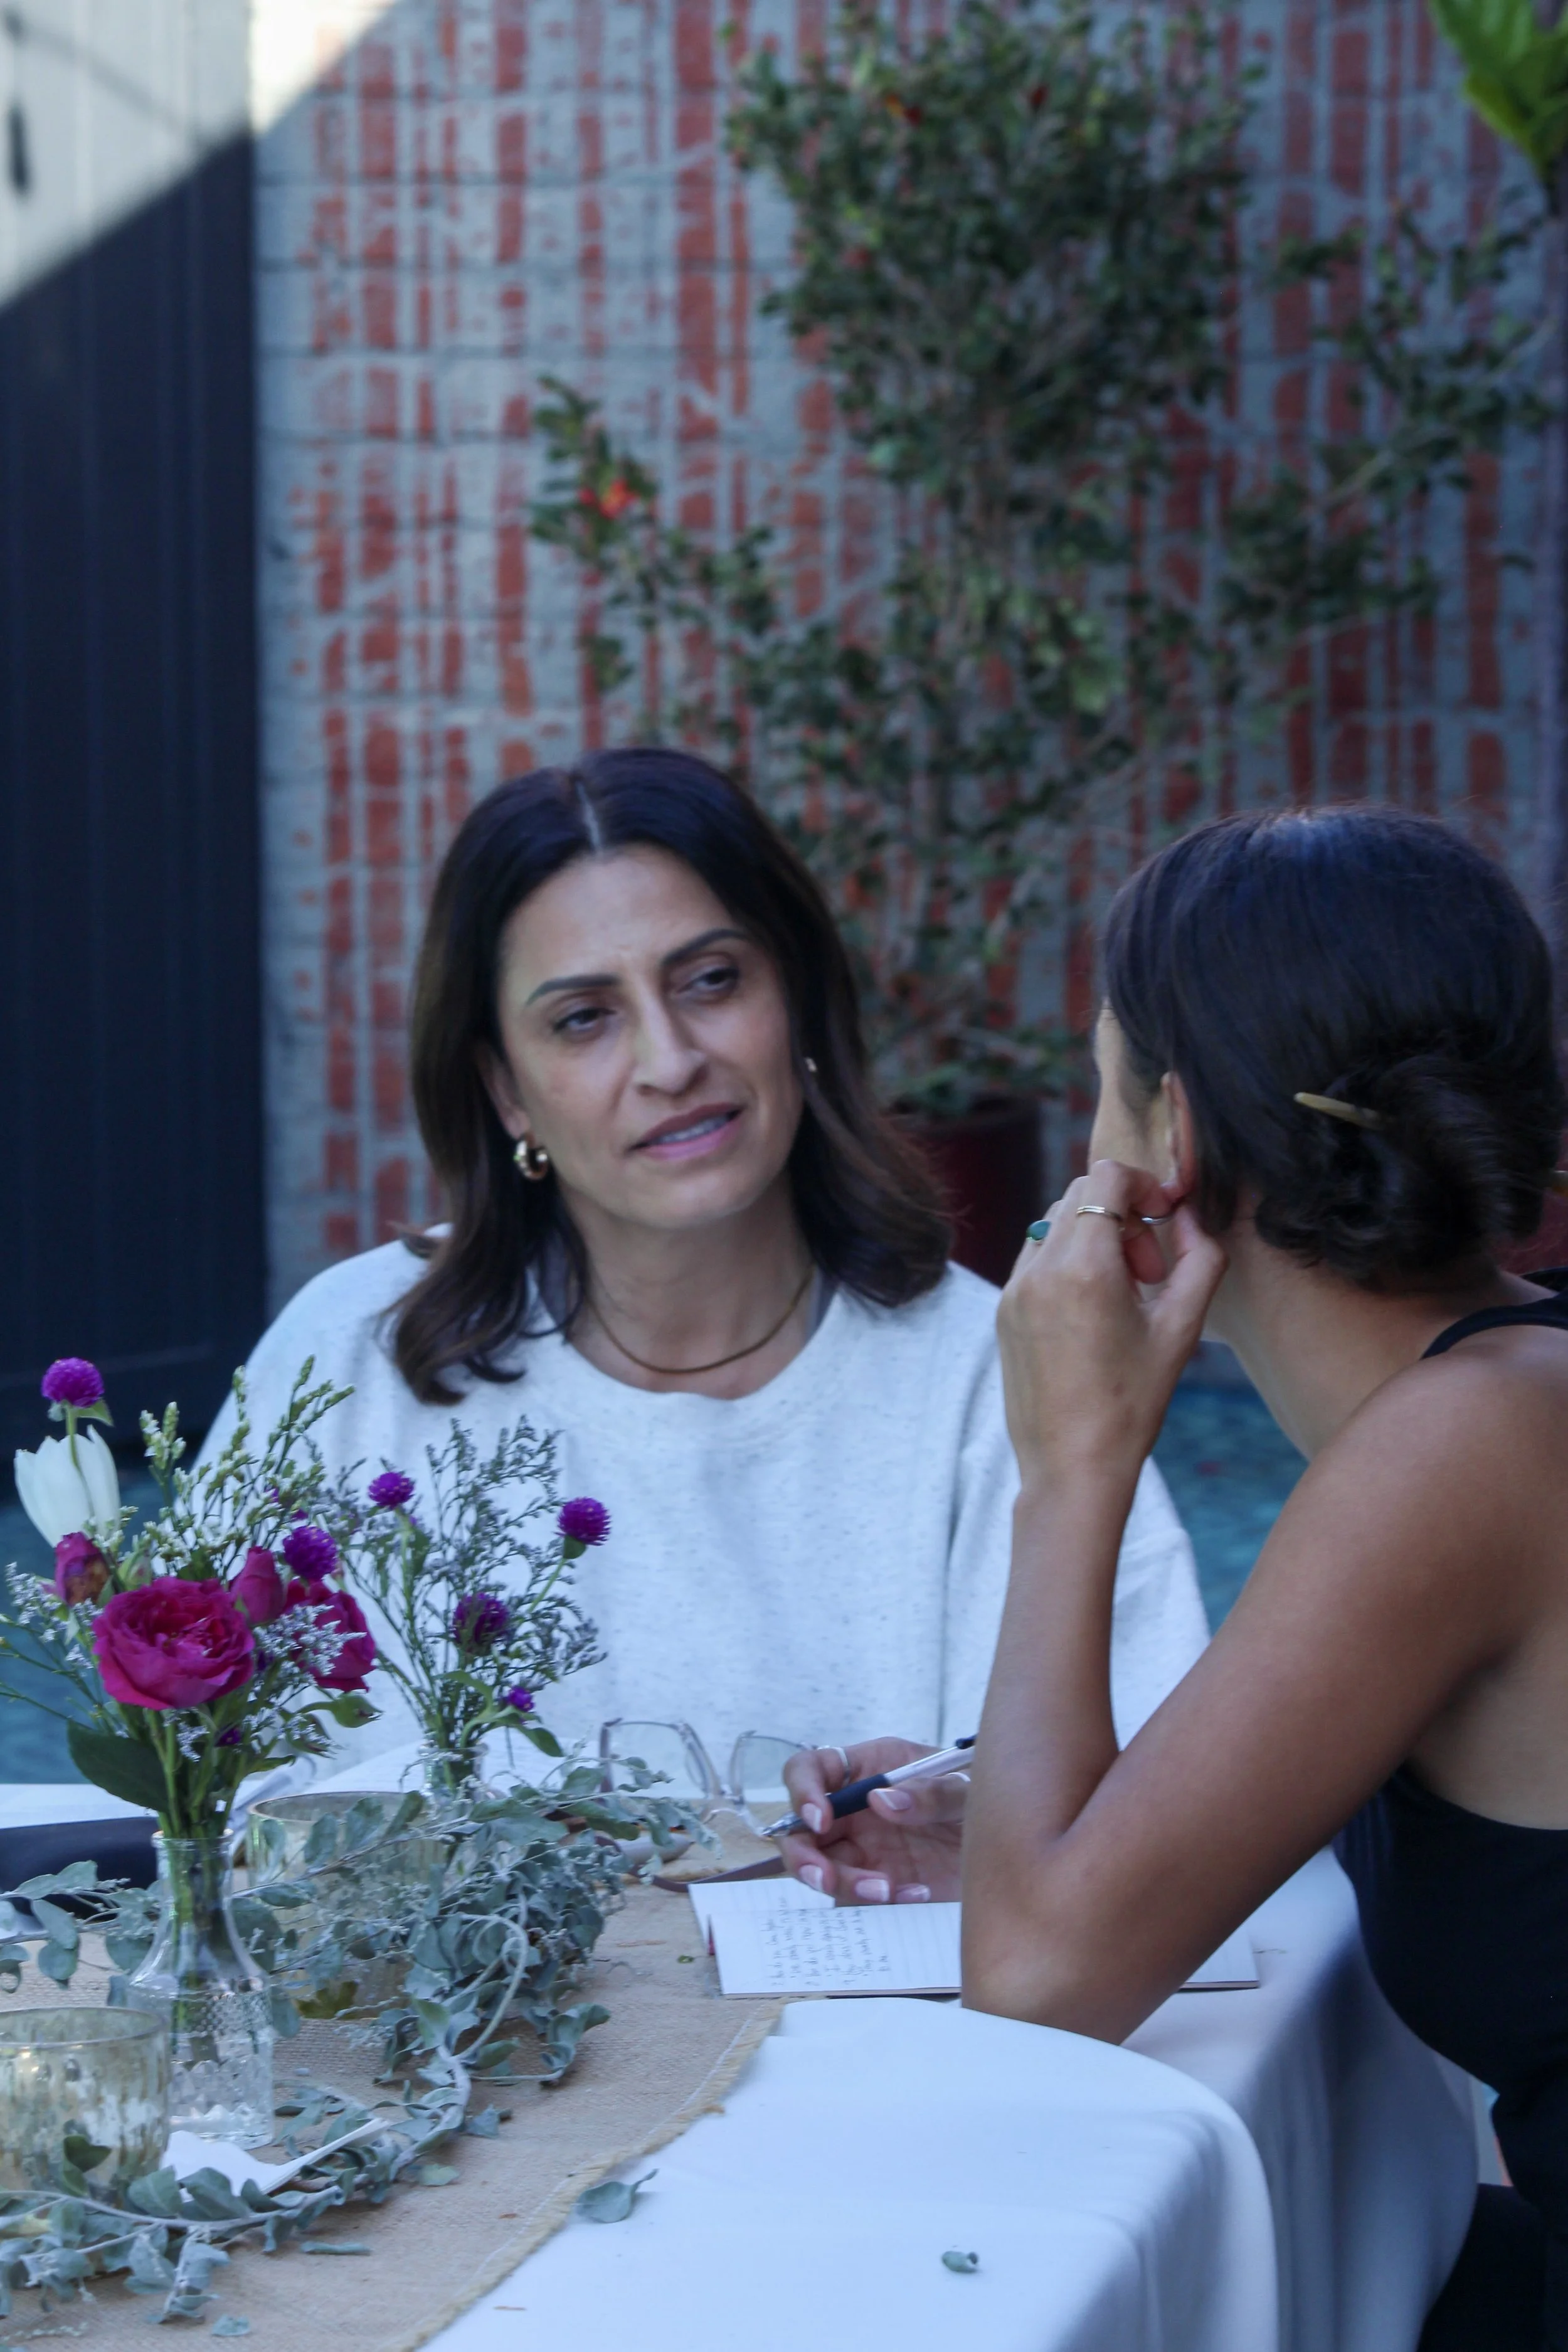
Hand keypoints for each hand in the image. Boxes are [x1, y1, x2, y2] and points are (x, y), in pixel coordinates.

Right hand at [777, 1739, 964, 1904]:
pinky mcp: (878, 1883)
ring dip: (843, 1884)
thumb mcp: (965, 1785)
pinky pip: (859, 1899)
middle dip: (804, 1857)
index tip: (821, 1819)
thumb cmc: (982, 1796)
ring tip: (885, 1890)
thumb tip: (882, 1801)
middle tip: (825, 1879)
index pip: (809, 1770)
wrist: (1010, 1844)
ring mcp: (863, 1850)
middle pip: (800, 1831)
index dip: (803, 1793)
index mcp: (867, 1769)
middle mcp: (854, 1811)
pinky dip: (880, 1903)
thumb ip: (931, 1791)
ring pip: (822, 1871)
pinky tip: (918, 1894)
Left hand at [998, 1160, 1226, 1492]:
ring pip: (1055, 1222)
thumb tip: (1189, 1218)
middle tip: (1149, 1272)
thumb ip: (1200, 1260)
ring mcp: (1014, 1289)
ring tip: (1123, 1295)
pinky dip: (1069, 1262)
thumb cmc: (1131, 1403)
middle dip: (1124, 1215)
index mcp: (1083, 1267)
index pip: (1106, 1176)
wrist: (1072, 1466)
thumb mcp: (1182, 1329)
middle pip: (1081, 1194)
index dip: (1145, 1184)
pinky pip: (1036, 1257)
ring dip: (1095, 1237)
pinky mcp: (1003, 1310)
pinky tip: (1093, 1311)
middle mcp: (1039, 1269)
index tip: (1167, 1216)